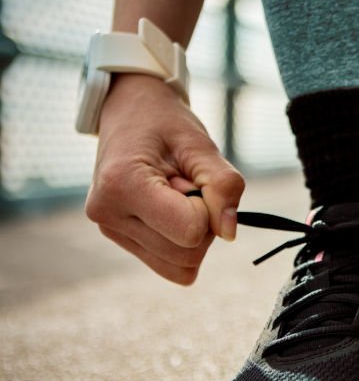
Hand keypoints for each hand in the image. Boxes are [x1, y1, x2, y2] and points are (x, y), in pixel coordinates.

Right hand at [85, 74, 244, 284]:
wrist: (129, 112)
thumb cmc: (165, 123)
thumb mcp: (200, 145)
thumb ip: (224, 186)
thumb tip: (230, 234)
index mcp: (121, 185)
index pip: (191, 230)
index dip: (208, 208)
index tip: (191, 178)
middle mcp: (107, 214)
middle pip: (188, 254)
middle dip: (203, 223)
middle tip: (184, 183)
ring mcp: (110, 230)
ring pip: (181, 266)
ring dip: (193, 233)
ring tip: (174, 194)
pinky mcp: (119, 239)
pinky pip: (171, 267)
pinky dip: (182, 243)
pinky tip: (169, 211)